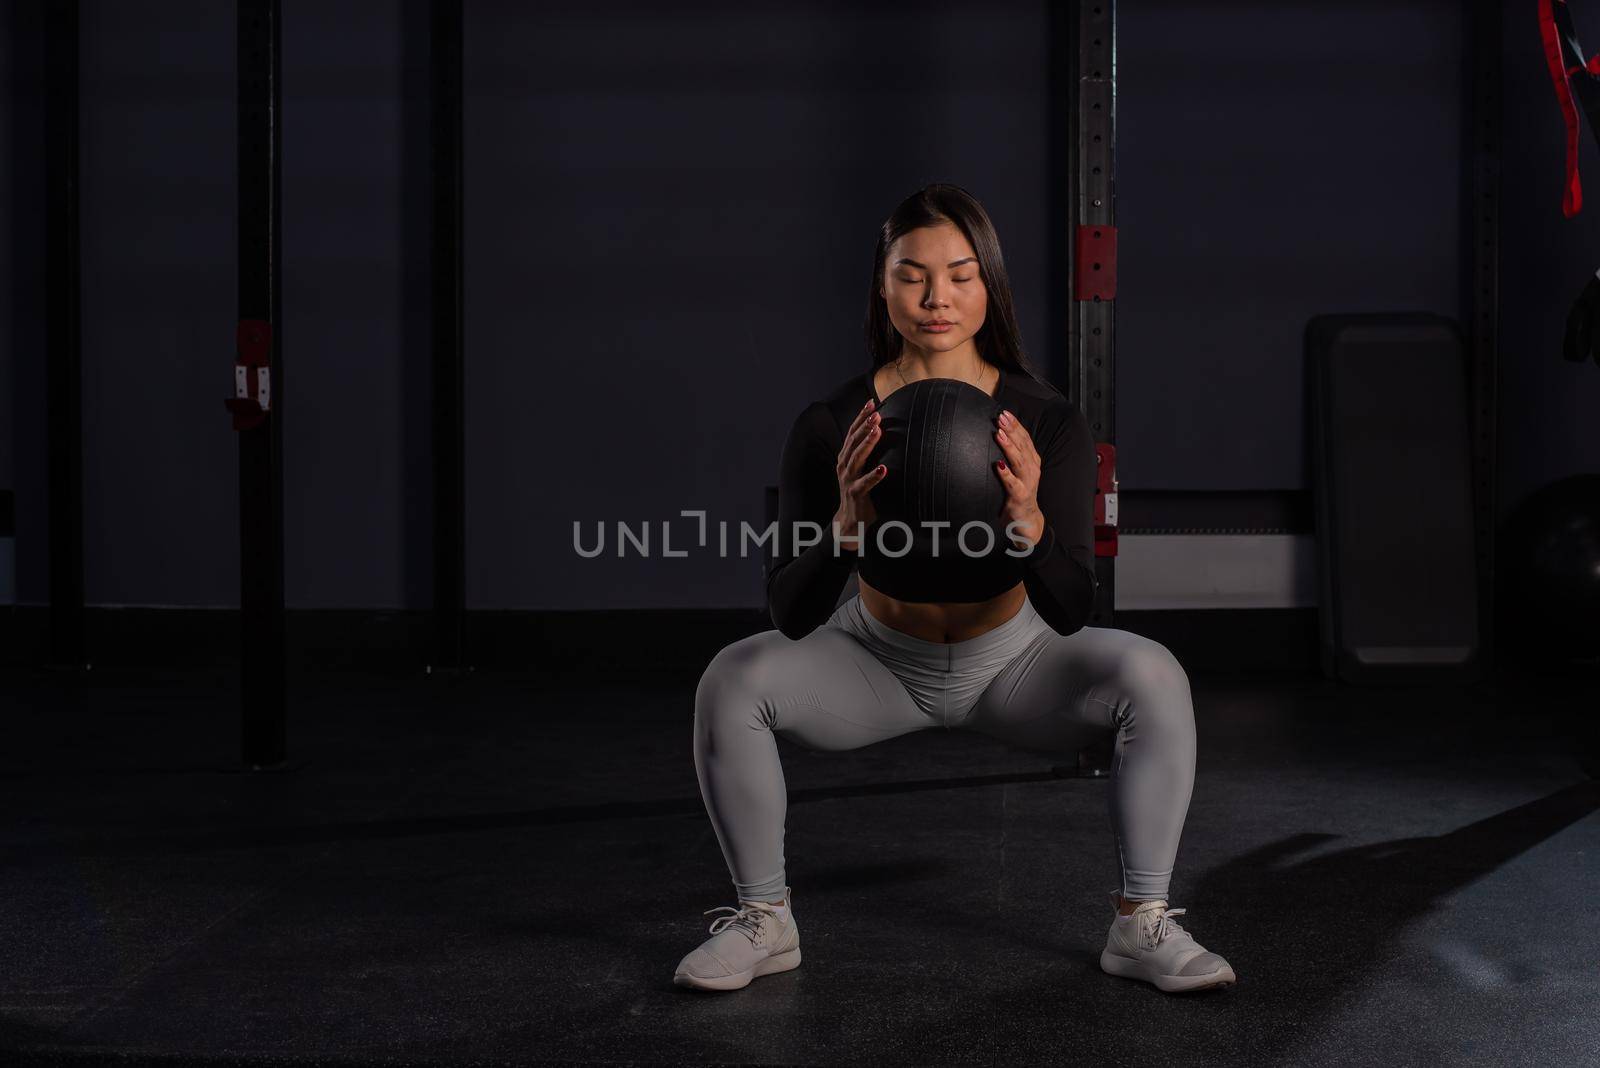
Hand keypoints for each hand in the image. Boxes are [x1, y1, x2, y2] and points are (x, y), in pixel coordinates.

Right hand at [833, 398, 887, 550]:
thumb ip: (869, 454)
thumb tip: (886, 434)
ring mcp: (848, 480)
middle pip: (853, 441)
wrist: (849, 521)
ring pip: (856, 458)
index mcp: (845, 457)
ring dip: (867, 444)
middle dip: (864, 426)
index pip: (852, 432)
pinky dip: (874, 476)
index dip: (860, 417)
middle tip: (876, 414)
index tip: (871, 403)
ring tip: (878, 431)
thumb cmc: (860, 492)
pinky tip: (884, 468)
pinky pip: (864, 484)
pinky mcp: (855, 494)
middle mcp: (844, 465)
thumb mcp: (862, 470)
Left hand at [994, 409, 1045, 550]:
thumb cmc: (1019, 492)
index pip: (1025, 438)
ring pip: (1019, 462)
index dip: (1016, 425)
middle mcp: (1032, 469)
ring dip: (1010, 447)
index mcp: (1031, 461)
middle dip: (1013, 430)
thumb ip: (1010, 455)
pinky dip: (1006, 475)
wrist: (1027, 520)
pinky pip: (1013, 484)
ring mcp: (1028, 482)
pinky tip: (998, 465)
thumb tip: (996, 435)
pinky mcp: (1020, 496)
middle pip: (1023, 446)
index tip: (1004, 412)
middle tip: (1002, 417)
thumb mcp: (1016, 471)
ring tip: (1000, 434)